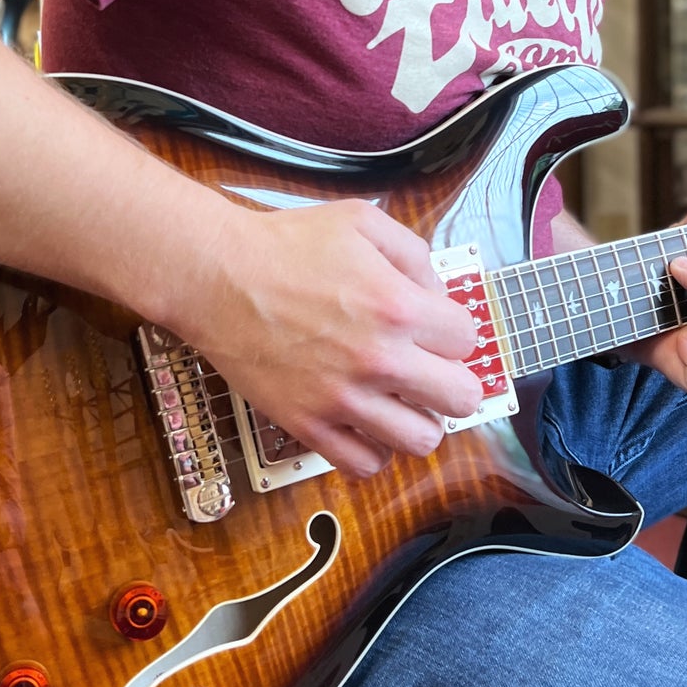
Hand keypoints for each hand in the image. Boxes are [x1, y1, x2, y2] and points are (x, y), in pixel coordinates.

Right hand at [183, 199, 482, 477]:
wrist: (217, 276)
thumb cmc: (285, 245)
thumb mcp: (362, 221)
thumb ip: (414, 254)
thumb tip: (437, 296)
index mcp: (397, 306)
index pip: (468, 339)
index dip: (452, 330)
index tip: (433, 328)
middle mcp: (378, 359)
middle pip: (462, 398)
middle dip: (451, 380)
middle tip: (428, 369)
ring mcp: (343, 399)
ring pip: (422, 440)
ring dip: (418, 418)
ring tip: (398, 399)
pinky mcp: (309, 425)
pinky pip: (366, 464)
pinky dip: (373, 448)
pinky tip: (364, 422)